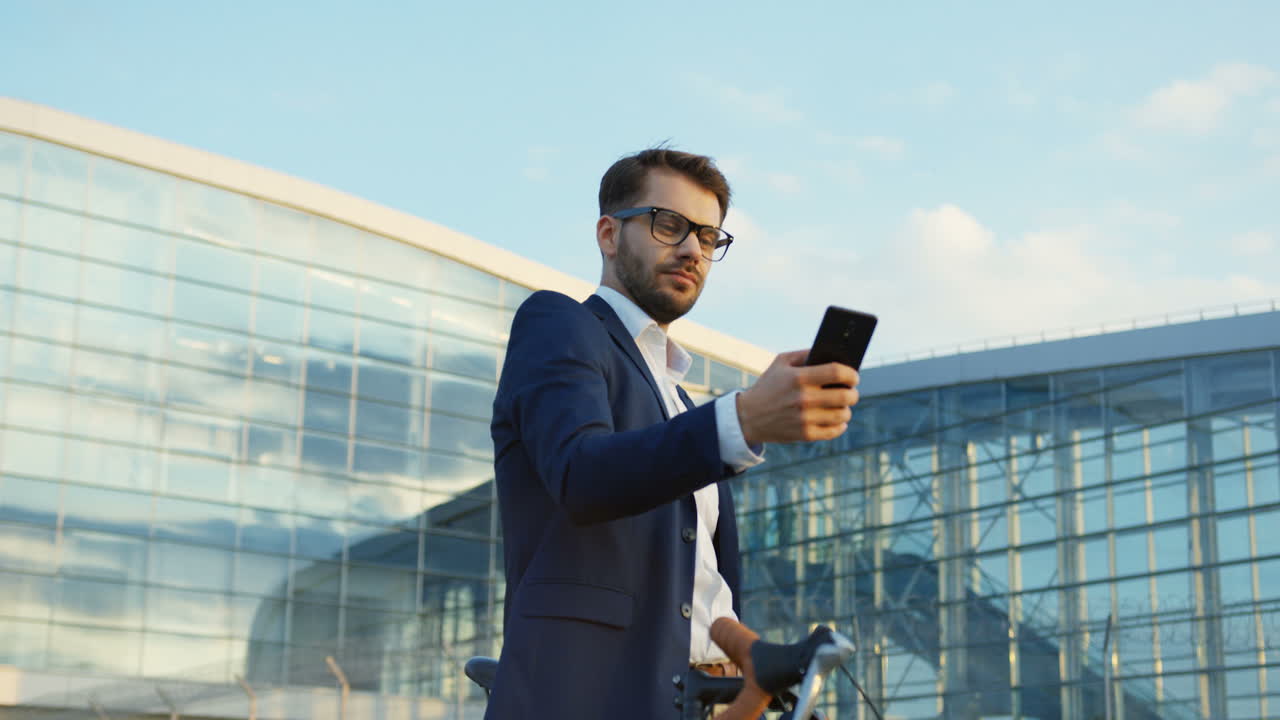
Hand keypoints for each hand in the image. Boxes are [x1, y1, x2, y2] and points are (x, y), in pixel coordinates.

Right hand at [735, 350, 859, 445]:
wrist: (748, 416)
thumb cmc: (768, 385)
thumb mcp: (781, 362)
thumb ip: (805, 354)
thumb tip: (833, 353)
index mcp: (799, 378)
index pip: (837, 372)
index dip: (851, 374)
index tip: (853, 376)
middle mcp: (804, 398)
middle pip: (846, 396)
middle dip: (853, 393)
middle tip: (851, 392)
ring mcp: (805, 418)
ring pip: (843, 415)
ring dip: (846, 410)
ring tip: (842, 406)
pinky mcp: (805, 434)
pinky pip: (834, 431)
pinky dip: (840, 426)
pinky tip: (837, 420)